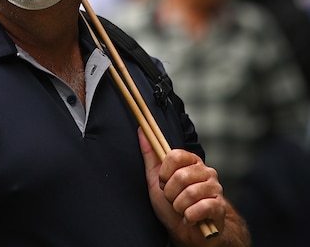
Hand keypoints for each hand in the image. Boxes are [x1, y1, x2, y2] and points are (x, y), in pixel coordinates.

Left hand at [137, 128, 249, 245]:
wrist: (187, 231)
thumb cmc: (171, 203)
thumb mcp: (155, 178)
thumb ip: (150, 155)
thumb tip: (142, 130)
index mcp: (191, 161)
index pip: (175, 155)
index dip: (164, 171)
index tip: (162, 181)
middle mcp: (206, 172)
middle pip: (181, 176)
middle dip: (169, 193)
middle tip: (172, 199)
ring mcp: (215, 189)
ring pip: (190, 193)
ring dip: (178, 206)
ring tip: (180, 209)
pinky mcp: (220, 207)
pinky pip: (201, 208)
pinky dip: (189, 216)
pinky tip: (189, 218)